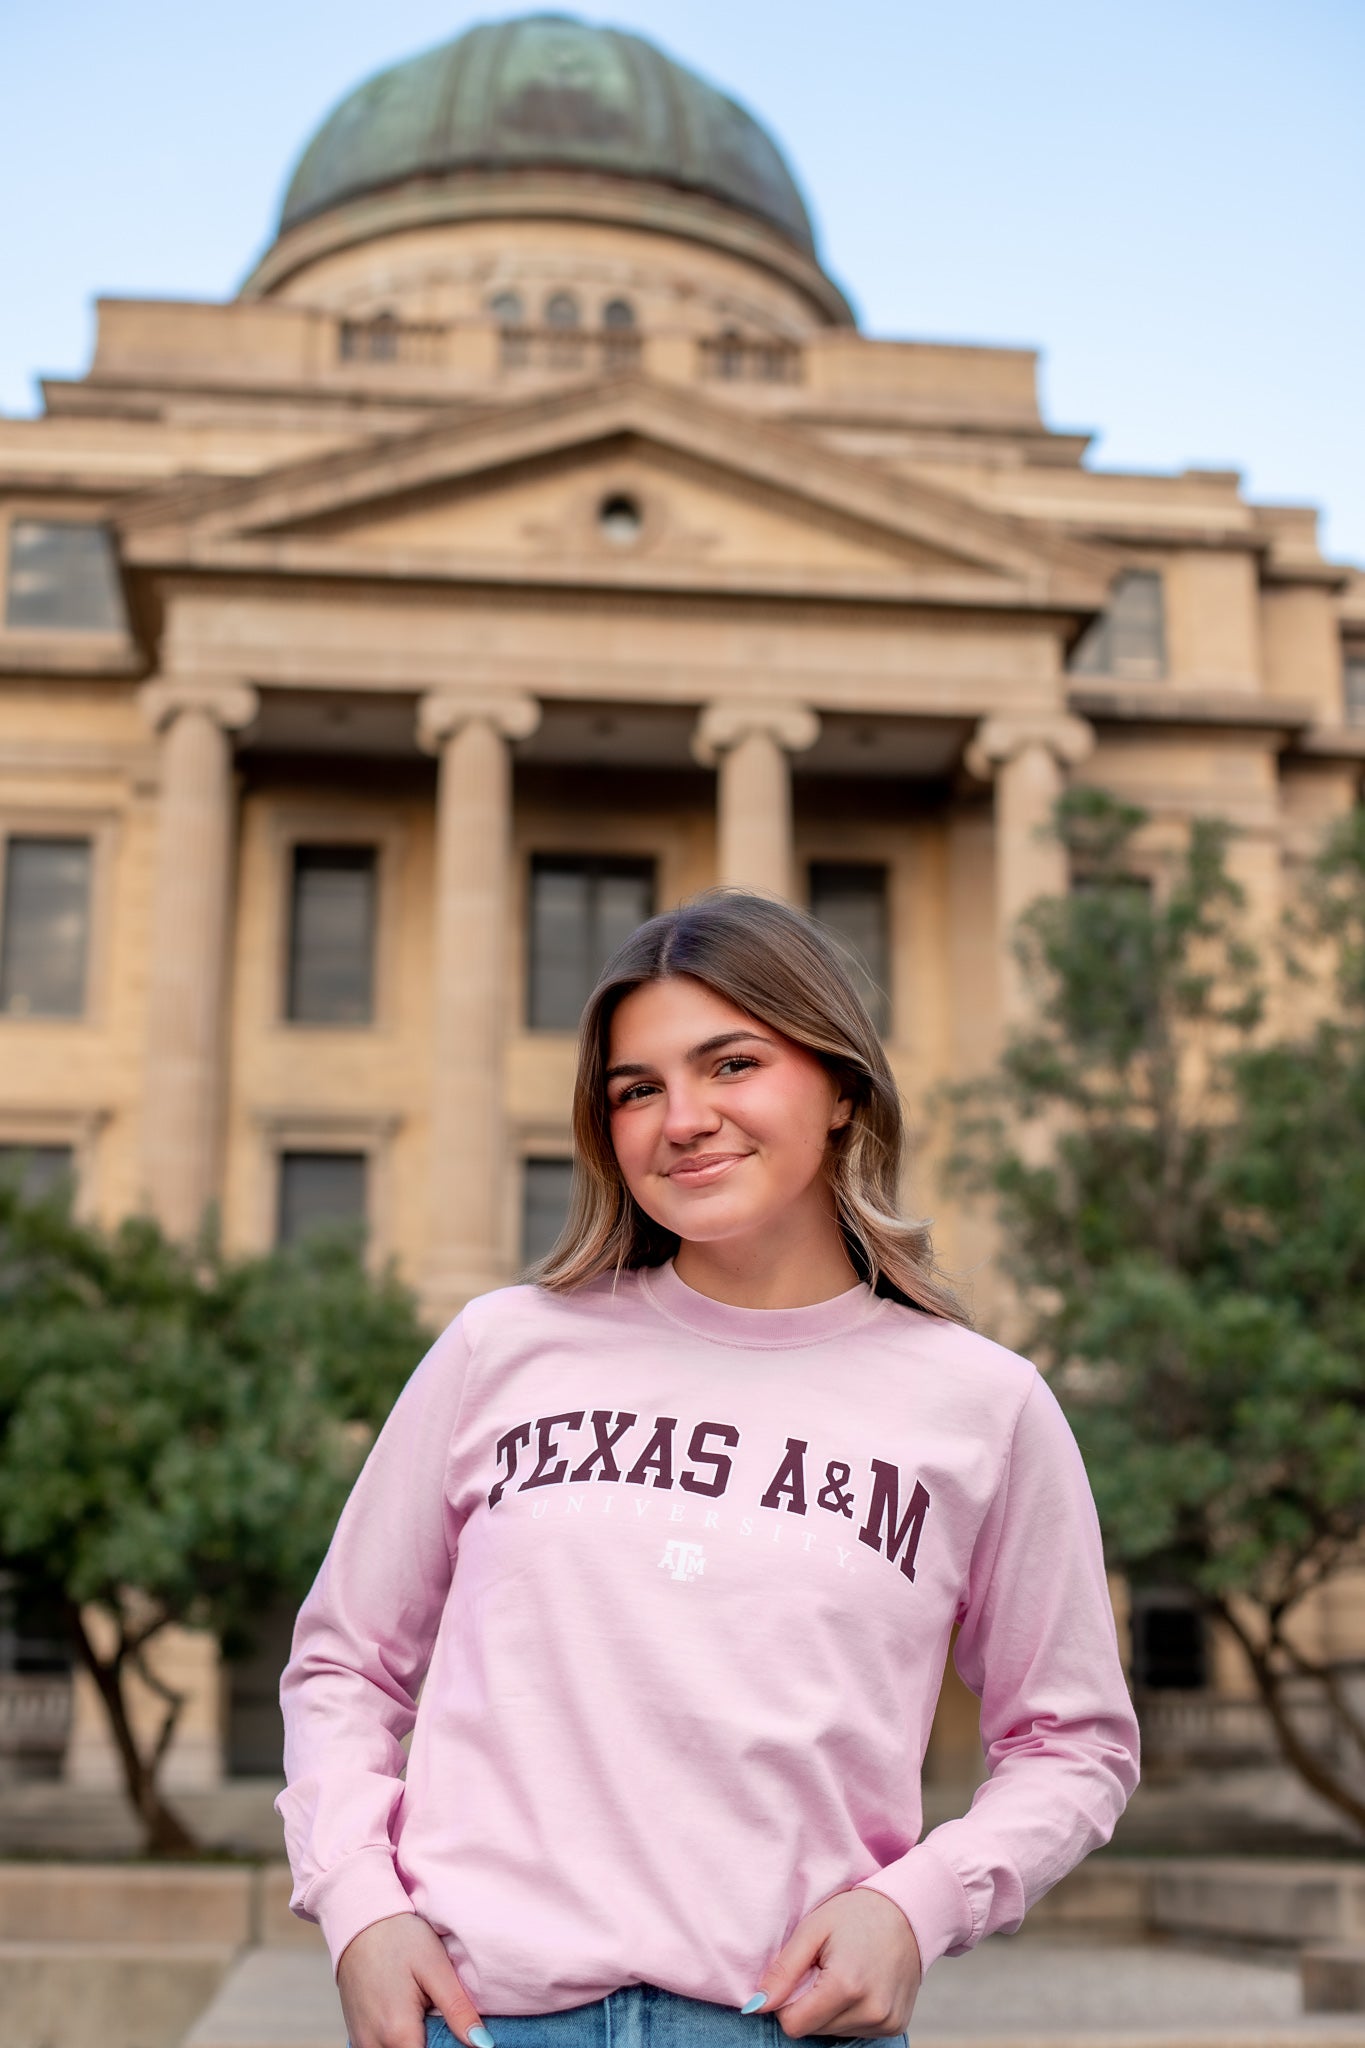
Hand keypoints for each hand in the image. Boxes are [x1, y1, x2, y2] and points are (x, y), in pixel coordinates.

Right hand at [337, 1912, 492, 2047]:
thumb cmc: (400, 1938)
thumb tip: (483, 2044)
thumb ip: (458, 2010)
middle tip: (442, 2019)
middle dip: (431, 2046)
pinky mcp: (356, 2035)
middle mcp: (374, 2045)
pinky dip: (398, 2044)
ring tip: (427, 2017)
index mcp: (398, 2033)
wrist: (359, 1920)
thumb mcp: (435, 1967)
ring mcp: (361, 2042)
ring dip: (413, 2045)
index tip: (456, 2036)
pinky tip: (410, 2023)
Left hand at [750, 1888, 921, 2039]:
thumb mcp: (813, 1929)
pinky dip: (851, 2011)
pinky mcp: (896, 2026)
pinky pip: (856, 2030)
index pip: (794, 2024)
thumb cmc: (856, 1914)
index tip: (801, 1973)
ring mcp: (886, 2023)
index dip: (788, 2001)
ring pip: (834, 2032)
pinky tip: (860, 1983)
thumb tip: (756, 2006)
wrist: (909, 1912)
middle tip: (825, 1967)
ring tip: (845, 1972)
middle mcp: (870, 2011)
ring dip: (830, 2008)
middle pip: (814, 2029)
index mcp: (846, 1986)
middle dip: (810, 2003)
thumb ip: (783, 1969)